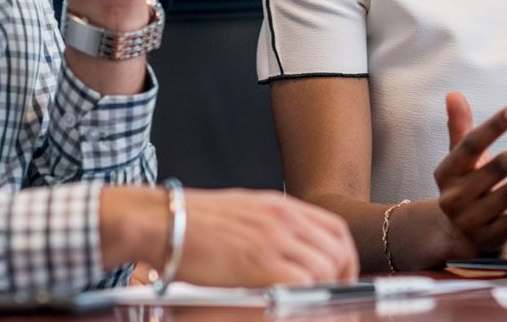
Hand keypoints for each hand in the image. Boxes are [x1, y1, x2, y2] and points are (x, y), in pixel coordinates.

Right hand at [105, 186, 356, 285]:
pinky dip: (303, 295)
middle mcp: (283, 218)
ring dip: (321, 288)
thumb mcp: (241, 211)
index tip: (339, 276)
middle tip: (328, 296)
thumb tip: (288, 249)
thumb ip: (270, 226)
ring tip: (305, 301)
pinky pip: (302, 282)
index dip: (344, 256)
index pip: (334, 229)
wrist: (162, 221)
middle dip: (341, 277)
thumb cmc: (191, 221)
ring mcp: (273, 239)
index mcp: (279, 205)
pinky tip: (288, 301)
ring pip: (324, 268)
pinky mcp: (260, 263)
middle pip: (337, 250)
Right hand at [434, 93, 506, 256]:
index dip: (493, 126)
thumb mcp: (458, 162)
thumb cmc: (465, 189)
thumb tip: (454, 94)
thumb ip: (459, 129)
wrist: (455, 240)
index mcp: (447, 172)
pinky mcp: (492, 240)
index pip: (470, 144)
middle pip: (500, 167)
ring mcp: (473, 221)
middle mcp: (456, 197)